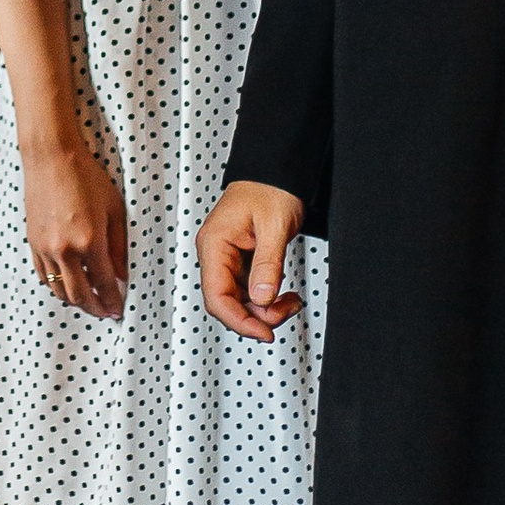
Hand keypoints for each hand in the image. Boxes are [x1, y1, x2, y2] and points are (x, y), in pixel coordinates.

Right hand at [25, 142, 128, 317]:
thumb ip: (119, 246)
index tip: (119, 311)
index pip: (104, 284)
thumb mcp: (114, 210)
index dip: (113, 302)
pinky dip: (56, 286)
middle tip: (106, 313)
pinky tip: (68, 284)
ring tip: (89, 302)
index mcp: (89, 241)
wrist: (51, 157)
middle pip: (80, 295)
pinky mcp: (33, 242)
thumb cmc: (87, 178)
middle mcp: (64, 250)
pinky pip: (44, 276)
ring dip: (75, 301)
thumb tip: (121, 275)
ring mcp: (45, 248)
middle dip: (95, 309)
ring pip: (59, 290)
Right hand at [198, 181, 306, 341]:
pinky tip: (284, 296)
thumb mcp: (274, 227)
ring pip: (239, 299)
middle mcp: (216, 253)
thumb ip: (267, 265)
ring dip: (264, 309)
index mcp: (214, 244)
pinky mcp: (241, 260)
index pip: (216, 296)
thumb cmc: (270, 187)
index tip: (263, 333)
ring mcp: (227, 258)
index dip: (239, 320)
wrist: (277, 172)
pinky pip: (248, 290)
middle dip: (257, 315)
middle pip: (227, 302)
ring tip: (290, 302)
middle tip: (285, 311)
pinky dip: (267, 298)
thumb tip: (261, 298)